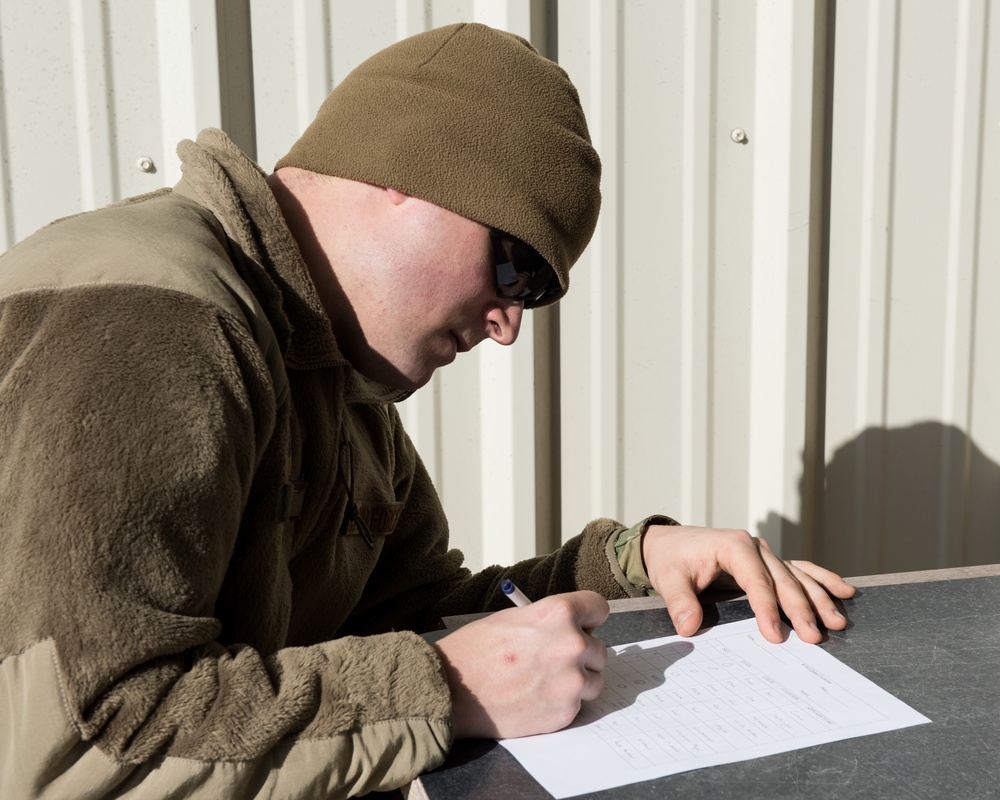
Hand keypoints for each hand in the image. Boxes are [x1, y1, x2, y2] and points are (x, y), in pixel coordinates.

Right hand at [433, 591, 609, 738]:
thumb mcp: (514, 618)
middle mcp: (572, 645)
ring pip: (593, 681)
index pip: (599, 608)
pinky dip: (560, 704)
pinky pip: (577, 706)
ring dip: (576, 682)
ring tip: (542, 681)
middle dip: (580, 655)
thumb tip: (573, 629)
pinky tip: (534, 698)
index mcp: (559, 613)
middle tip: (552, 660)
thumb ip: (550, 622)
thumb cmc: (475, 651)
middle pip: (599, 649)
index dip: (589, 618)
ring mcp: (571, 682)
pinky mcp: (565, 712)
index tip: (584, 626)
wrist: (451, 691)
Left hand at [642, 525, 855, 643]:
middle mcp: (755, 547)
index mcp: (733, 545)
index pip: (756, 581)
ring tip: (837, 621)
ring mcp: (765, 554)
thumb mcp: (668, 578)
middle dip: (800, 609)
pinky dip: (822, 581)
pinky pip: (800, 571)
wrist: (670, 543)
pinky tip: (845, 591)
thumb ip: (680, 601)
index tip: (775, 635)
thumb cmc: (671, 559)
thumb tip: (689, 627)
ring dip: (819, 599)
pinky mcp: (768, 563)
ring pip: (798, 577)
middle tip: (814, 637)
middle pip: (783, 581)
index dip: (767, 608)